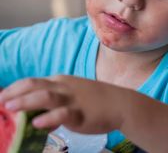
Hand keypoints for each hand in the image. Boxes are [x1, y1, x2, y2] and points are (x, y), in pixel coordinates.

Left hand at [0, 76, 125, 133]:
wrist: (119, 102)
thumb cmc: (94, 99)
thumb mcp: (72, 96)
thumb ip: (54, 106)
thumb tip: (37, 121)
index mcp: (60, 81)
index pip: (32, 81)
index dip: (14, 88)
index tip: (0, 97)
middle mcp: (63, 87)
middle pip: (34, 85)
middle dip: (14, 93)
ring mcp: (72, 100)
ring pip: (45, 97)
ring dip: (25, 102)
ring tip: (10, 109)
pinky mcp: (81, 114)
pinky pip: (63, 114)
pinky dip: (49, 118)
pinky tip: (37, 123)